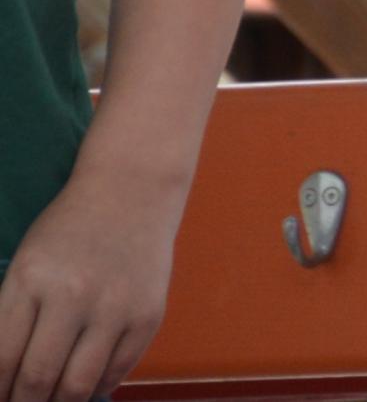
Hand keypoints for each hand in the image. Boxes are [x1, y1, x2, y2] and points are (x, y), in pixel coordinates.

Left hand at [0, 148, 181, 399]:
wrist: (133, 189)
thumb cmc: (69, 227)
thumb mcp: (26, 264)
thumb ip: (13, 317)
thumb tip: (8, 374)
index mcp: (31, 280)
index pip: (2, 358)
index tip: (0, 397)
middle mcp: (73, 295)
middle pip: (37, 377)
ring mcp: (115, 306)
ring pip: (78, 384)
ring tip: (52, 400)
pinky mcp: (148, 313)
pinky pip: (118, 370)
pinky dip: (98, 387)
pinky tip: (86, 384)